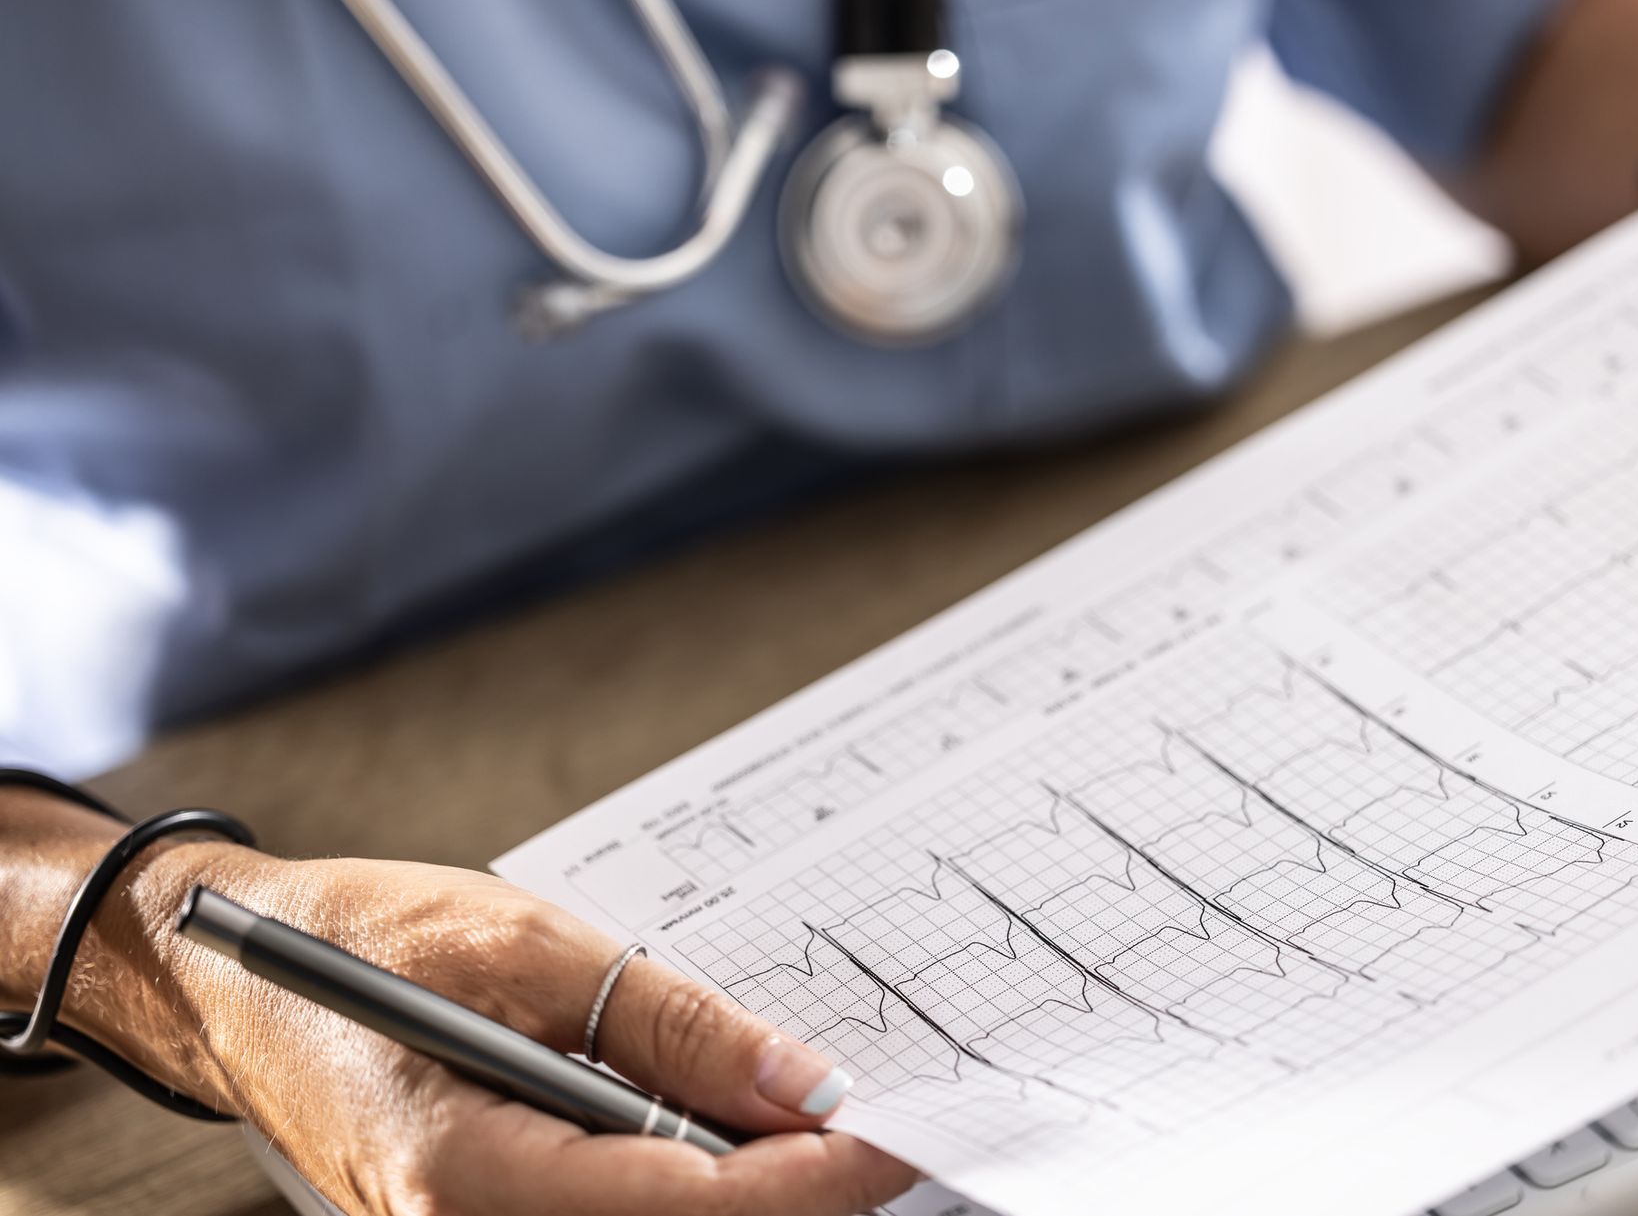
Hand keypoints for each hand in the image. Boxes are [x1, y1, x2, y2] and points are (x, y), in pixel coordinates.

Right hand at [101, 845, 917, 1215]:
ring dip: (749, 1184)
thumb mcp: (522, 942)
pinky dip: (690, 1175)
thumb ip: (666, 1022)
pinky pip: (616, 1212)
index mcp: (468, 1174)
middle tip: (887, 1120)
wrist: (240, 974)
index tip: (904, 1138)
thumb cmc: (360, 942)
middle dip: (797, 1191)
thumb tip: (801, 1082)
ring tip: (818, 1110)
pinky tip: (732, 1121)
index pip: (690, 1208)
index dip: (813, 1182)